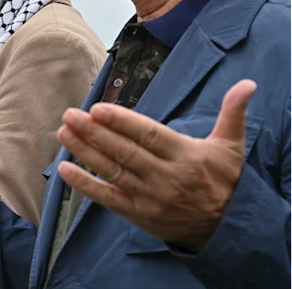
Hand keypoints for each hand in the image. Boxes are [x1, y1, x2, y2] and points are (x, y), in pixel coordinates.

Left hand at [57, 79, 256, 252]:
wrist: (228, 229)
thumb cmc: (225, 181)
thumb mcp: (232, 147)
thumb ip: (233, 113)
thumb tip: (247, 84)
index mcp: (186, 156)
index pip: (149, 136)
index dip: (123, 122)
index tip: (98, 108)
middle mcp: (166, 177)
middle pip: (125, 152)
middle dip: (95, 133)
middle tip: (70, 114)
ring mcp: (150, 197)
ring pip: (113, 172)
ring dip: (85, 152)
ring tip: (64, 132)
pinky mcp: (138, 215)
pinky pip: (108, 199)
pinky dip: (85, 185)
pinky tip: (65, 169)